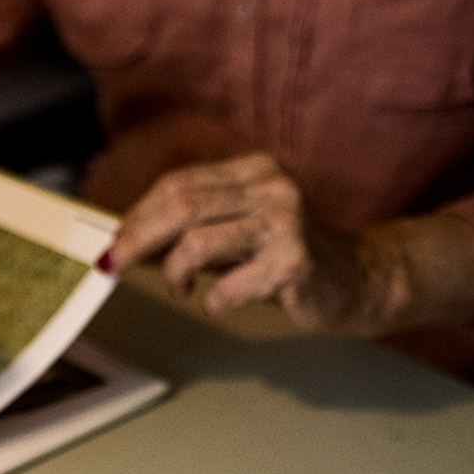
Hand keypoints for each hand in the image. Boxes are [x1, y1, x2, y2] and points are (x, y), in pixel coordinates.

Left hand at [101, 152, 473, 335]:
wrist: (359, 280)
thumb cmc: (286, 259)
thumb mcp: (237, 233)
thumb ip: (190, 230)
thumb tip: (126, 241)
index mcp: (254, 170)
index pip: (178, 185)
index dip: (138, 215)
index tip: (113, 243)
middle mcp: (271, 186)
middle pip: (180, 206)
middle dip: (137, 239)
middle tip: (116, 265)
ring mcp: (286, 220)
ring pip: (196, 242)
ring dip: (175, 273)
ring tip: (182, 289)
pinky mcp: (295, 259)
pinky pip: (228, 285)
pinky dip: (214, 301)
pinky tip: (222, 303)